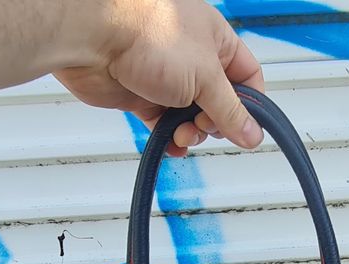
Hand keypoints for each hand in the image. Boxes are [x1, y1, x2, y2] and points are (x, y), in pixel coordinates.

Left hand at [54, 0, 264, 155]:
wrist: (95, 37)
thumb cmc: (148, 34)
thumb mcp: (206, 77)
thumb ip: (231, 111)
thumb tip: (252, 134)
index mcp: (216, 40)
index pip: (247, 77)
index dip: (251, 105)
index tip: (248, 129)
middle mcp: (193, 58)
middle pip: (218, 102)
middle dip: (215, 123)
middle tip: (206, 126)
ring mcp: (167, 78)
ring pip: (190, 117)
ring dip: (191, 133)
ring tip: (182, 134)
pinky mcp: (142, 96)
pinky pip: (164, 125)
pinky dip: (169, 138)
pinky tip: (171, 144)